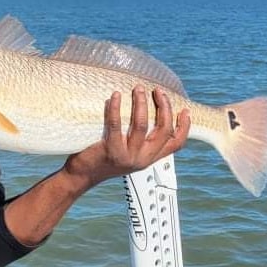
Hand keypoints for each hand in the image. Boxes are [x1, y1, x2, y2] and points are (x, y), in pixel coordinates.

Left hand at [62, 87, 190, 189]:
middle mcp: (142, 158)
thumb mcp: (129, 153)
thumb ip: (140, 140)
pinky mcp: (110, 150)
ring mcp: (127, 156)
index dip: (184, 127)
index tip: (185, 110)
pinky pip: (115, 124)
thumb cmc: (103, 159)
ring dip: (141, 103)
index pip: (176, 144)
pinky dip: (116, 108)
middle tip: (158, 91)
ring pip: (141, 124)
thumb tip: (148, 111)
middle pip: (163, 130)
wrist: (81, 177)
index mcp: (149, 158)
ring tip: (138, 88)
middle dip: (164, 107)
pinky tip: (115, 95)